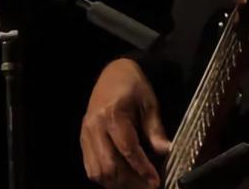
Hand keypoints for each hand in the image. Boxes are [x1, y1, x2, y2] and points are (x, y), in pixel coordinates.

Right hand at [80, 58, 171, 188]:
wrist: (114, 72)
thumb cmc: (134, 86)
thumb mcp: (149, 104)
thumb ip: (155, 129)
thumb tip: (165, 151)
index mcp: (112, 114)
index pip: (127, 149)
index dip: (142, 168)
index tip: (155, 181)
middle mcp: (95, 126)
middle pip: (109, 165)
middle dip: (130, 181)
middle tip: (147, 186)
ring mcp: (86, 133)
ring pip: (97, 171)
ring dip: (116, 183)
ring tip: (135, 184)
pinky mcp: (83, 138)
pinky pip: (90, 166)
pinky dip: (105, 177)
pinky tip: (120, 178)